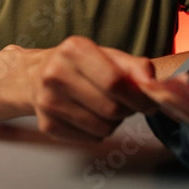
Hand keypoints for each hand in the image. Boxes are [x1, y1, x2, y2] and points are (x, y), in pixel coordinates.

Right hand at [28, 36, 155, 142]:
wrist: (35, 76)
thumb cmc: (79, 65)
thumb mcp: (106, 55)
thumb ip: (134, 67)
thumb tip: (154, 85)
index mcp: (74, 49)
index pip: (115, 81)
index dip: (138, 97)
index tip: (150, 104)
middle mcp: (56, 73)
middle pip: (110, 108)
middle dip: (128, 111)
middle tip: (129, 105)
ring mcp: (48, 101)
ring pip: (102, 128)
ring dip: (114, 123)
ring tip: (107, 108)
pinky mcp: (47, 124)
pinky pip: (90, 139)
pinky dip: (98, 132)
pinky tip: (91, 116)